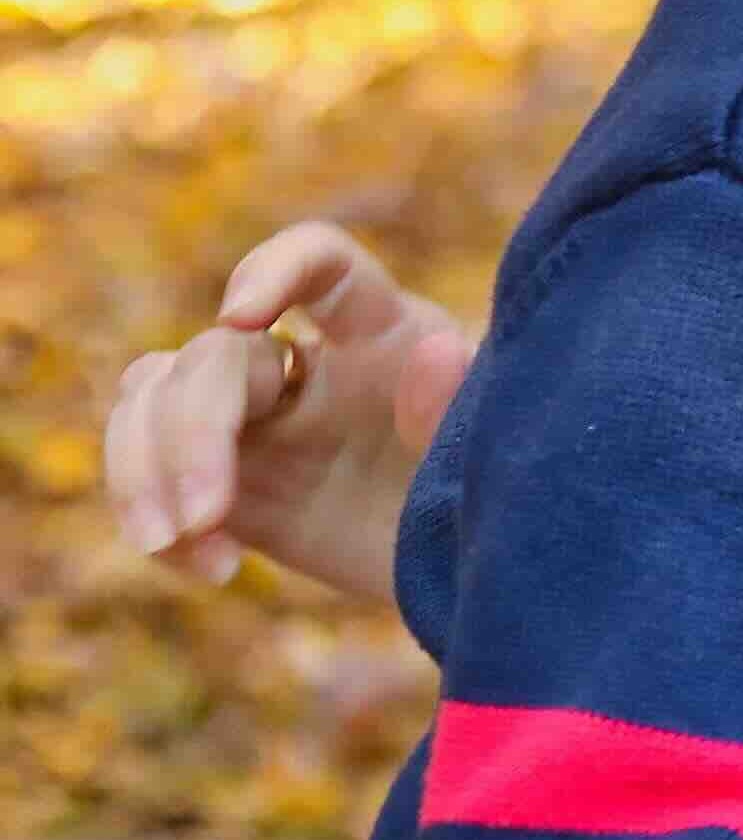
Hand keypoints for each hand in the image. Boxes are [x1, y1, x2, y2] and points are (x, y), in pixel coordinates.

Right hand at [104, 223, 474, 604]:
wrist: (480, 574)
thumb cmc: (504, 492)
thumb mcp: (500, 451)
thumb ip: (462, 406)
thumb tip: (437, 350)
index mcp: (383, 332)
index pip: (323, 265)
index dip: (275, 269)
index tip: (241, 315)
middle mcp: (307, 365)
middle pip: (214, 356)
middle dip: (192, 430)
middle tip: (207, 515)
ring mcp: (258, 423)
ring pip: (153, 397)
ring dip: (142, 469)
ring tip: (176, 541)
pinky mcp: (227, 485)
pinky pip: (146, 474)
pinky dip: (153, 519)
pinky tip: (206, 567)